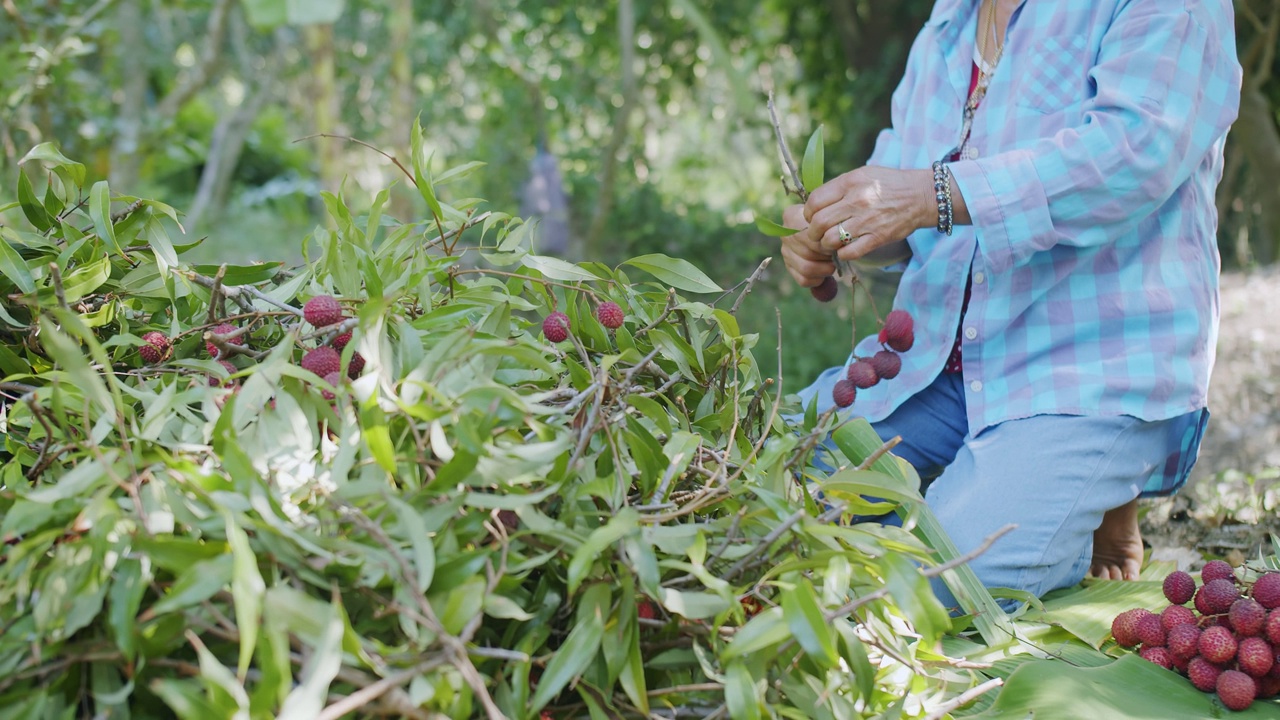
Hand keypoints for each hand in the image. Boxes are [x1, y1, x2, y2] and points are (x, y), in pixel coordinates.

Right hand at [778, 204, 833, 287]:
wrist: (824, 226)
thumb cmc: (829, 221)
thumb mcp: (830, 217)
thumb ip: (830, 226)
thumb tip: (837, 244)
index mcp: (791, 216)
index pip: (809, 235)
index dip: (826, 243)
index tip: (837, 243)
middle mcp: (785, 234)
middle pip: (808, 252)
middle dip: (827, 256)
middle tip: (837, 254)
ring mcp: (785, 252)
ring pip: (806, 268)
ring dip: (824, 269)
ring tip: (833, 263)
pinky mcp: (789, 267)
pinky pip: (803, 280)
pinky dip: (817, 280)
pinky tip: (825, 273)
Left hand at [803, 166, 934, 261]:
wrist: (921, 195)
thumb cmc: (888, 184)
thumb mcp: (862, 175)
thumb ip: (839, 187)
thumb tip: (814, 202)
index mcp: (850, 182)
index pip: (815, 201)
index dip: (807, 213)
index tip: (810, 217)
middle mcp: (857, 201)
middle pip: (819, 223)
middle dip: (812, 232)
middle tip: (816, 234)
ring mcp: (868, 220)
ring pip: (831, 240)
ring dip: (826, 244)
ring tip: (830, 242)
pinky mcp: (878, 237)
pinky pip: (850, 252)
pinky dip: (843, 254)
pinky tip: (845, 249)